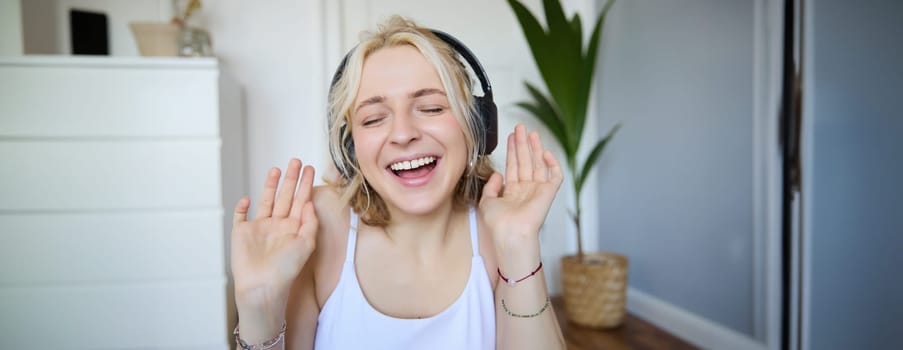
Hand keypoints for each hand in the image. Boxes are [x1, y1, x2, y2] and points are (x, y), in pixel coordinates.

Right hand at [230, 158, 317, 305]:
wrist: (263, 286)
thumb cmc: (286, 270)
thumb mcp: (306, 244)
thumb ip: (310, 222)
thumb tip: (309, 202)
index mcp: (293, 229)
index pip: (301, 201)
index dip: (305, 185)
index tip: (309, 168)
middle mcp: (277, 226)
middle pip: (285, 196)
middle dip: (291, 179)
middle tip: (296, 161)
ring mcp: (259, 228)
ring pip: (266, 201)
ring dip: (270, 185)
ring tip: (276, 169)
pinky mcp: (242, 233)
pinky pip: (240, 216)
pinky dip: (242, 207)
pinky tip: (247, 198)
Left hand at [480, 124, 562, 248]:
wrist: (510, 233)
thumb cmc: (498, 223)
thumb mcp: (487, 201)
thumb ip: (491, 186)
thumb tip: (498, 173)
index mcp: (512, 192)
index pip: (514, 166)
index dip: (512, 151)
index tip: (510, 136)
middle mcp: (526, 189)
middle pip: (526, 161)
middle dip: (523, 144)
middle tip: (520, 127)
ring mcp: (538, 190)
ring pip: (538, 164)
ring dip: (535, 148)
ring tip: (531, 133)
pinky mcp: (549, 193)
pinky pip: (555, 176)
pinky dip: (553, 164)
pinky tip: (545, 152)